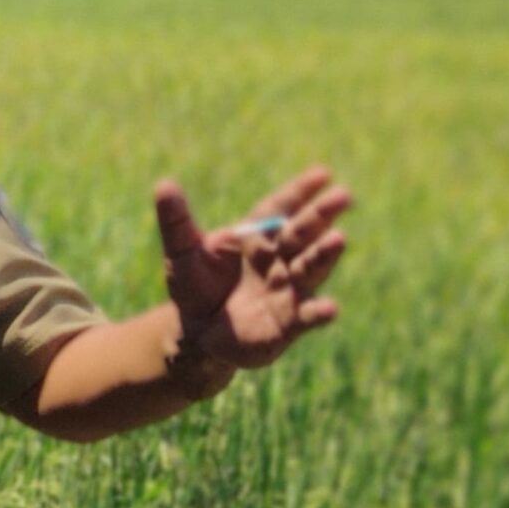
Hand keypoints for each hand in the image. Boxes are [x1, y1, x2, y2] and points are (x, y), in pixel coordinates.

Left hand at [153, 166, 352, 373]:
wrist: (197, 334)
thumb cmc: (195, 287)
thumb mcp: (181, 252)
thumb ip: (176, 221)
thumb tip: (164, 185)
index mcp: (255, 238)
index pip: (279, 209)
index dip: (299, 192)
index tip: (322, 173)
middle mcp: (278, 261)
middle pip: (302, 234)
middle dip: (321, 215)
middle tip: (344, 195)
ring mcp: (286, 291)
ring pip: (310, 269)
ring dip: (324, 255)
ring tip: (339, 238)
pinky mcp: (287, 324)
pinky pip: (306, 317)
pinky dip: (318, 313)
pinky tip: (330, 308)